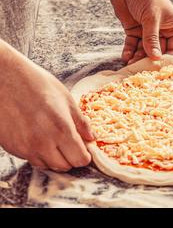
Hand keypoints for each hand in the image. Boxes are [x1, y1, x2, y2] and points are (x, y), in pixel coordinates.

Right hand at [0, 40, 94, 170]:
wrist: (4, 77)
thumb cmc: (36, 83)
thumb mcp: (66, 99)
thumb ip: (81, 122)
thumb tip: (91, 138)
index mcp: (61, 130)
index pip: (80, 159)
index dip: (85, 156)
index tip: (84, 150)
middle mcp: (43, 143)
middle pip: (65, 166)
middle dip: (71, 158)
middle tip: (71, 145)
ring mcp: (26, 147)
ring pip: (47, 166)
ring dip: (55, 158)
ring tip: (54, 140)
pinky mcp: (12, 147)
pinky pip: (31, 159)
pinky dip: (39, 154)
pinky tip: (38, 137)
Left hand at [105, 0, 172, 63]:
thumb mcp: (151, 17)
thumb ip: (152, 38)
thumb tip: (155, 57)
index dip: (167, 59)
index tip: (158, 68)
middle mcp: (164, 32)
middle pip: (159, 52)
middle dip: (149, 60)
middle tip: (142, 69)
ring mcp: (149, 33)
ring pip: (145, 51)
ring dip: (138, 57)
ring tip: (131, 63)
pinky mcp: (135, 32)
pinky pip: (133, 45)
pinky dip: (129, 51)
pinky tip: (125, 56)